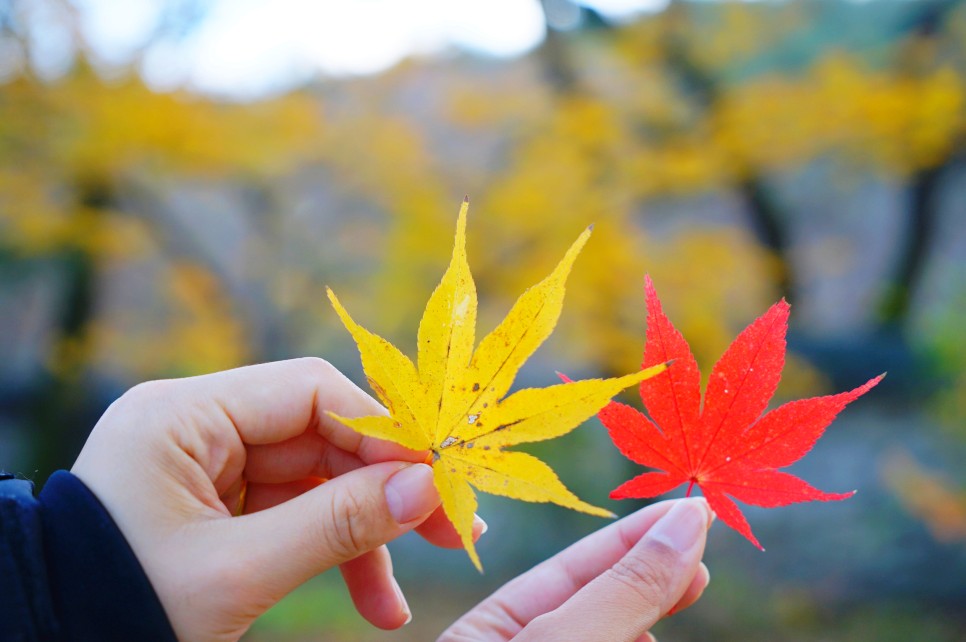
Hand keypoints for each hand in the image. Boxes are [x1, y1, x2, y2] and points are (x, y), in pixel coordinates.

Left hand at [71, 358, 483, 640]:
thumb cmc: (120, 606)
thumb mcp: (237, 571)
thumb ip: (336, 524)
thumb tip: (427, 487)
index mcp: (183, 416)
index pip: (310, 392)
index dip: (383, 431)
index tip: (437, 476)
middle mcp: (197, 426)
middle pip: (322, 437)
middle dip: (382, 491)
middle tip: (446, 531)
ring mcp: (209, 465)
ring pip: (316, 482)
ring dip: (361, 535)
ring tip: (393, 603)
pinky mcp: (218, 503)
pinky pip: (293, 513)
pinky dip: (330, 551)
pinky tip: (367, 598)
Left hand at [440, 497, 711, 641]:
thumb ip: (621, 591)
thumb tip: (688, 520)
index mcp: (481, 634)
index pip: (567, 570)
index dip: (631, 537)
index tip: (692, 508)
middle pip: (589, 603)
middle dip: (647, 577)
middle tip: (704, 552)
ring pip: (607, 633)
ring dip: (645, 616)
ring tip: (689, 587)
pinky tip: (652, 640)